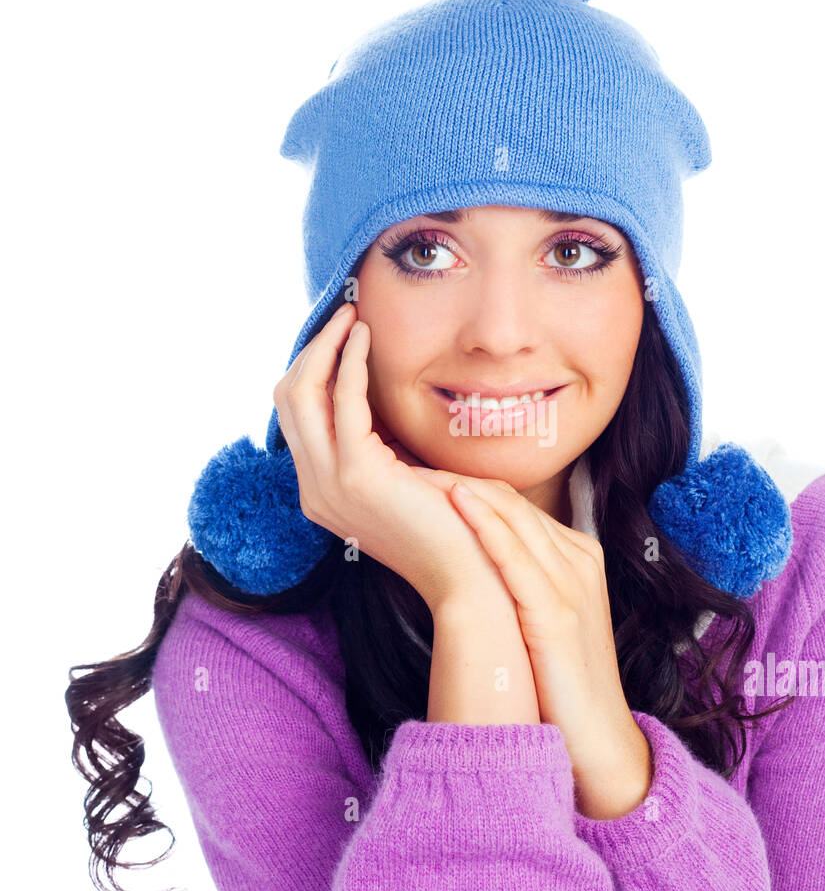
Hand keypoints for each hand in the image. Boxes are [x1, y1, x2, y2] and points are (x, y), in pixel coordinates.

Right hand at [272, 303, 524, 615]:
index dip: (311, 370)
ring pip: (300, 394)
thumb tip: (379, 402)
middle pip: (287, 400)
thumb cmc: (452, 526)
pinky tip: (366, 338)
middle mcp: (314, 490)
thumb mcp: (406, 479)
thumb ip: (385, 446)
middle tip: (342, 315)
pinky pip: (341, 400)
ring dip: (325, 347)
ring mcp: (329, 485)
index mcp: (322, 492)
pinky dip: (349, 361)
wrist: (470, 575)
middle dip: (311, 350)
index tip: (339, 336)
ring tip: (352, 317)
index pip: (296, 418)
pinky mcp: (357, 474)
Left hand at [413, 470, 652, 815]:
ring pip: (511, 518)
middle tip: (400, 461)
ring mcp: (572, 584)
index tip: (413, 476)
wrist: (596, 745)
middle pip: (510, 502)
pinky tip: (453, 500)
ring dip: (460, 490)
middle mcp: (579, 560)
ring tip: (412, 471)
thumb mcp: (538, 621)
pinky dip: (483, 524)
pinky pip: (516, 556)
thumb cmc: (558, 686)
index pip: (513, 504)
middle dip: (453, 478)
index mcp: (576, 556)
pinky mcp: (558, 614)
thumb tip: (460, 565)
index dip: (462, 485)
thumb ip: (512, 584)